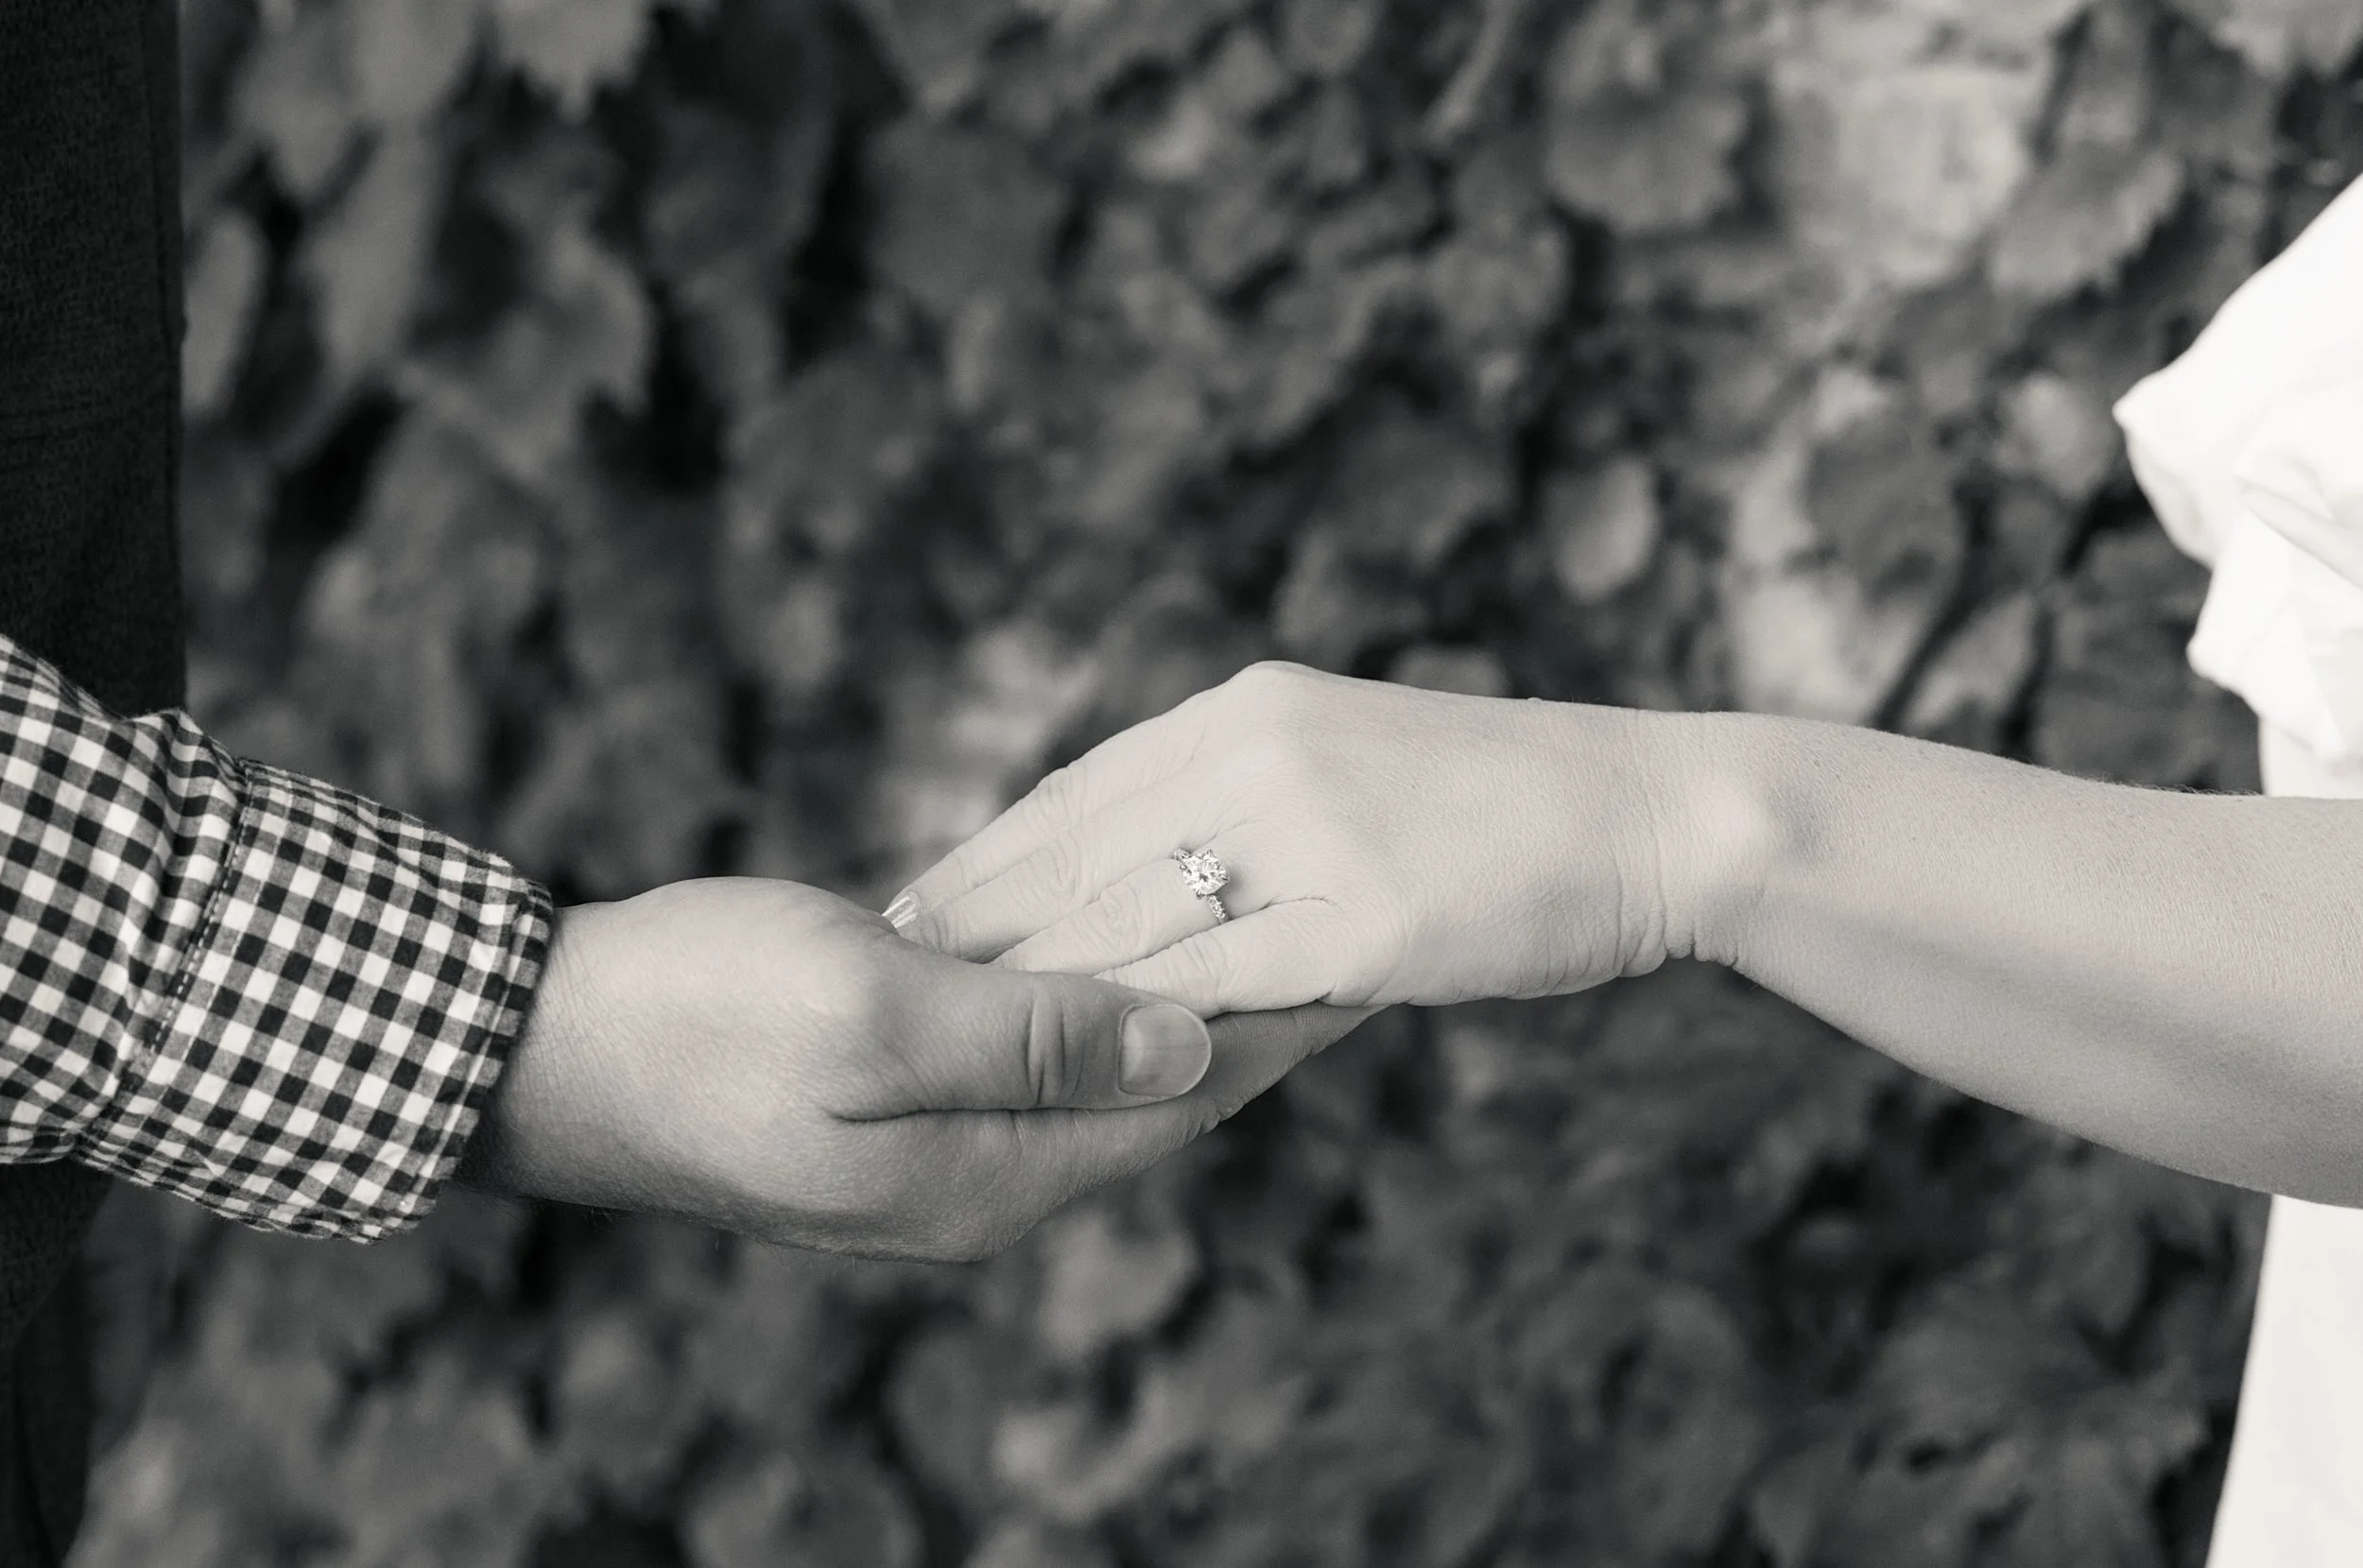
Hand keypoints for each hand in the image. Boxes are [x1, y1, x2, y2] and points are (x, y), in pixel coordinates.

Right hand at [459, 877, 1368, 1259]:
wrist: (539, 1044)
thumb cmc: (698, 1020)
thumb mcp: (876, 1019)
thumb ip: (1040, 1038)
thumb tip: (1187, 1041)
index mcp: (989, 1175)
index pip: (1181, 1102)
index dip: (1278, 1021)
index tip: (1372, 946)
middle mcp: (976, 1180)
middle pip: (1153, 1094)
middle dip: (1246, 1006)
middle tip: (1348, 918)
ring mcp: (927, 1144)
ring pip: (1090, 1066)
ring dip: (1170, 993)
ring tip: (1261, 916)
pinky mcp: (884, 1096)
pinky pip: (1022, 1047)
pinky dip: (1084, 988)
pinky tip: (1120, 933)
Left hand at [891, 662, 1688, 1014]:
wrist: (1653, 813)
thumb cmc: (1508, 802)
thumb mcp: (1354, 758)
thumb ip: (1250, 795)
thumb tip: (1150, 850)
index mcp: (1251, 709)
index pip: (1082, 786)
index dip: (990, 850)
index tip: (915, 898)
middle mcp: (1261, 752)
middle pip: (1078, 846)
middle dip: (977, 915)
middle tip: (887, 968)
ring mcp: (1311, 836)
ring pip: (1132, 918)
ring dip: (1033, 979)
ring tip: (952, 1025)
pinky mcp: (1363, 923)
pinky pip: (1222, 982)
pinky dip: (1140, 1023)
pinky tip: (1077, 1061)